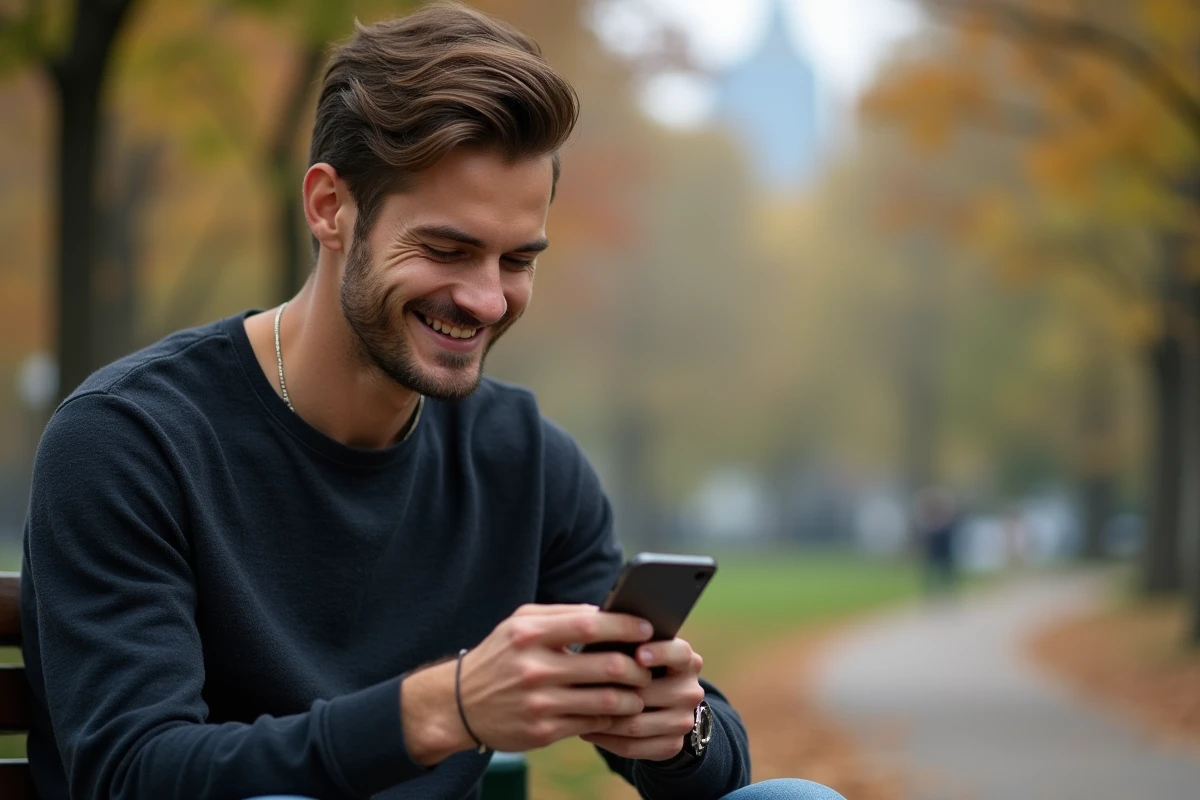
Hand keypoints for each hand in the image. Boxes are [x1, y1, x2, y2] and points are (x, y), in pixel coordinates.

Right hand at [402, 604, 653, 763]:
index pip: (590, 625)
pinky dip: (611, 718)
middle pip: (608, 666)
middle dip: (638, 668)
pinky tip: (616, 712)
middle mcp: (534, 668)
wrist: (458, 703)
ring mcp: (539, 703)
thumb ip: (561, 615)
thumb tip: (606, 613)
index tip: (648, 628)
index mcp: (530, 634)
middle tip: (648, 668)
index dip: (626, 626)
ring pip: (607, 701)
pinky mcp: (542, 731)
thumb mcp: (519, 624)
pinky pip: (591, 724)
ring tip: (639, 693)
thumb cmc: (499, 656)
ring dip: (632, 698)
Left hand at [580, 638, 705, 761]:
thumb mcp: (636, 649)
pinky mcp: (673, 745)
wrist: (658, 704)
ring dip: (603, 719)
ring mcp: (684, 720)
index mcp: (686, 660)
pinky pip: (634, 747)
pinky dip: (606, 740)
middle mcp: (691, 691)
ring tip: (577, 710)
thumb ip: (624, 642)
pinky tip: (587, 730)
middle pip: (649, 694)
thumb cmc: (635, 665)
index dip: (660, 653)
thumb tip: (597, 637)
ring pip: (636, 725)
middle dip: (612, 692)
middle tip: (580, 687)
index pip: (679, 654)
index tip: (638, 654)